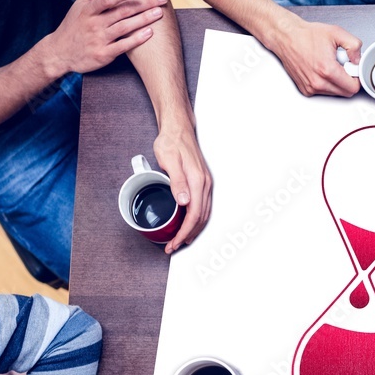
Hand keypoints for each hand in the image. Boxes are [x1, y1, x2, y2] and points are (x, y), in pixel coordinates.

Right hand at [42, 0, 165, 77]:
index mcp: (89, 10)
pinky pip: (123, 46)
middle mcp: (94, 24)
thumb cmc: (73, 25)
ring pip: (124, 28)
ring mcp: (99, 40)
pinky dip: (136, 40)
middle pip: (122, 12)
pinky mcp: (103, 55)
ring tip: (159, 13)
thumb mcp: (80, 4)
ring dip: (143, 20)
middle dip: (143, 4)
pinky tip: (150, 33)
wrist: (59, 53)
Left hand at [153, 125, 212, 252]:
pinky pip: (202, 206)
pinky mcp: (201, 182)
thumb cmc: (172, 142)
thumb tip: (184, 202)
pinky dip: (196, 220)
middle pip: (200, 218)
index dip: (184, 232)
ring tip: (180, 240)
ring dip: (193, 230)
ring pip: (203, 214)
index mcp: (197, 180)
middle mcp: (204, 184)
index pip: (193, 214)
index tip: (175, 242)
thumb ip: (177, 181)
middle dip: (187, 235)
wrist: (178, 128)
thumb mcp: (169, 160)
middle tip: (173, 246)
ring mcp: (205, 183)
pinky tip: (188, 224)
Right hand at [269, 16, 361, 96]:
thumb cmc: (307, 35)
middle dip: (348, 80)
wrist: (287, 37)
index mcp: (327, 70)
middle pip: (346, 93)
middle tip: (342, 66)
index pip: (353, 87)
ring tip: (329, 65)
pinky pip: (324, 92)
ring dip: (337, 82)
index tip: (353, 68)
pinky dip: (326, 83)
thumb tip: (358, 60)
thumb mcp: (337, 33)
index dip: (356, 77)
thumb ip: (354, 46)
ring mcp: (311, 88)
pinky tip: (321, 69)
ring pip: (335, 93)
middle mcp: (318, 82)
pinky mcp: (305, 90)